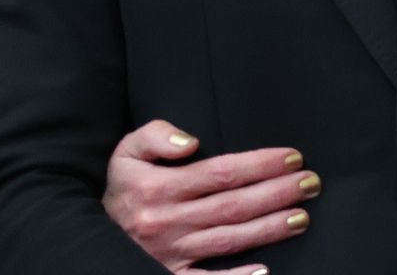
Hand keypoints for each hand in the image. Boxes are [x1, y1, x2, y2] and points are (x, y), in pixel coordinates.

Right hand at [103, 119, 320, 272]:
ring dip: (269, 228)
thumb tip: (190, 141)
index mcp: (159, 188)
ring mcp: (170, 255)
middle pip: (233, 206)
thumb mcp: (126, 151)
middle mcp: (167, 222)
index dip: (260, 164)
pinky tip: (266, 273)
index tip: (292, 156)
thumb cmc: (120, 188)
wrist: (84, 235)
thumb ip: (156, 136)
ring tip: (302, 216)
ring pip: (228, 240)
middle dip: (276, 193)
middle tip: (311, 183)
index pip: (221, 173)